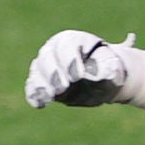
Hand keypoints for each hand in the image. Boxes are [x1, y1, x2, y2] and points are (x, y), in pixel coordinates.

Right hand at [25, 29, 144, 108]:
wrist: (100, 81)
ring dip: (42, 85)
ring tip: (50, 97)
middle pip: (46, 56)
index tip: (78, 77)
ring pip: (37, 71)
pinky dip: (34, 94)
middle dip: (53, 73)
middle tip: (63, 88)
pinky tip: (40, 104)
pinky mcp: (41, 81)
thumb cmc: (107, 70)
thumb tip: (102, 73)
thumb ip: (108, 69)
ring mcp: (45, 65)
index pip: (66, 46)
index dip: (70, 61)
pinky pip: (32, 86)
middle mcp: (55, 49)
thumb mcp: (113, 68)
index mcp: (74, 40)